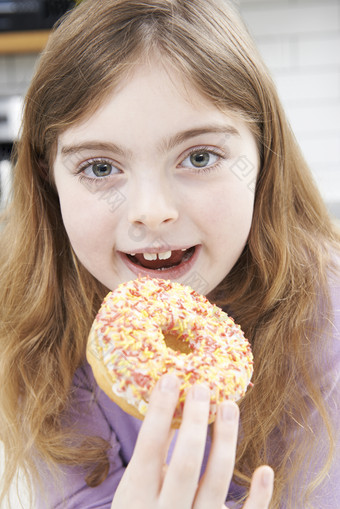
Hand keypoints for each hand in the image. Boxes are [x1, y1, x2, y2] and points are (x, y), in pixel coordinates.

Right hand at [111, 374, 273, 508]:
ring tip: (229, 405)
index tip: (171, 378)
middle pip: (185, 463)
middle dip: (195, 421)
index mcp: (136, 497)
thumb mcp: (136, 489)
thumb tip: (170, 409)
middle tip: (202, 388)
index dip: (159, 411)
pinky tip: (265, 469)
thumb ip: (153, 454)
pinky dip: (258, 496)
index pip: (148, 447)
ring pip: (216, 482)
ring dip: (225, 441)